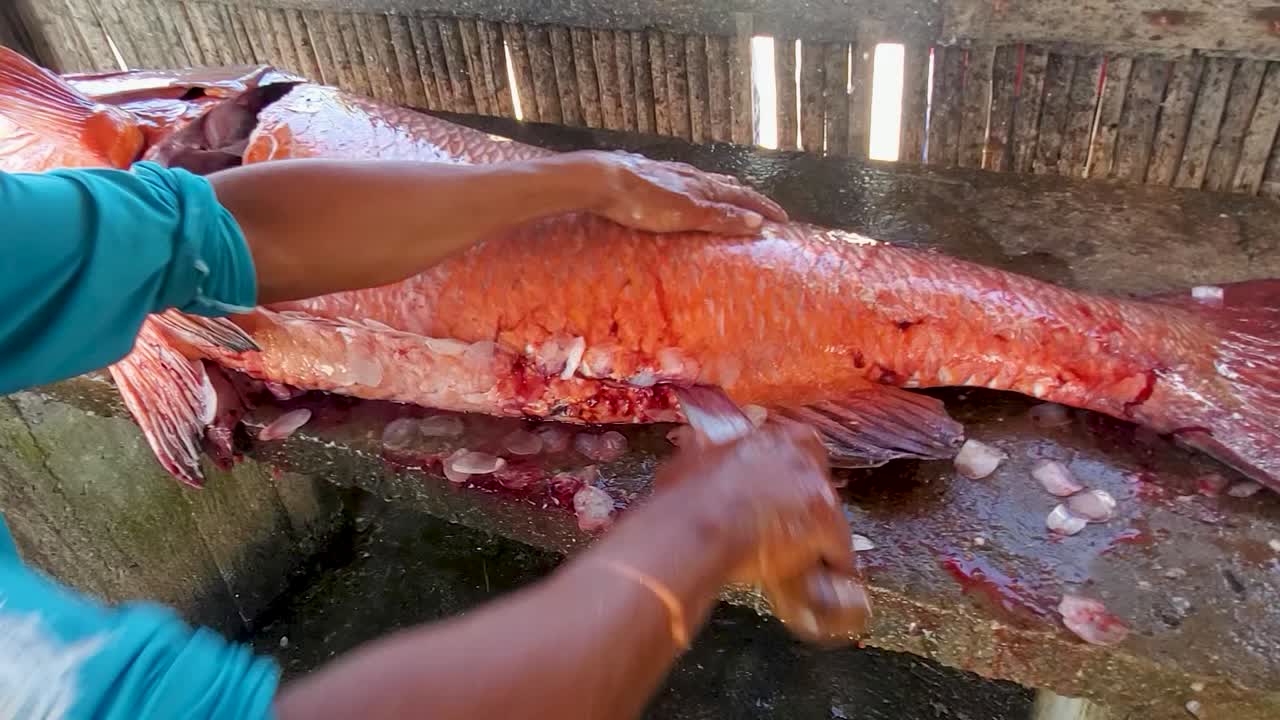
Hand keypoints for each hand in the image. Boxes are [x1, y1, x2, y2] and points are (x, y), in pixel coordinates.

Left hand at [567, 150, 788, 234]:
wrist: (602, 180)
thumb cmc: (643, 200)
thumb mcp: (687, 213)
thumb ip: (720, 217)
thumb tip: (757, 222)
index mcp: (704, 186)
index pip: (743, 195)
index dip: (764, 207)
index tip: (783, 219)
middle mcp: (692, 176)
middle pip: (728, 185)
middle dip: (748, 198)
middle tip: (763, 210)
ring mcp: (671, 175)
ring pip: (706, 182)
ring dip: (725, 193)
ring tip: (732, 200)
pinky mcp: (651, 177)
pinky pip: (685, 184)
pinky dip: (699, 191)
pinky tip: (687, 194)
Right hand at [655, 423, 870, 642]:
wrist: (695, 526)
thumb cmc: (685, 499)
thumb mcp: (689, 461)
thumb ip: (702, 451)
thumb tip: (694, 443)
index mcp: (766, 439)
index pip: (798, 445)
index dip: (792, 471)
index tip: (786, 488)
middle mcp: (796, 455)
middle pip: (818, 477)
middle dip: (808, 499)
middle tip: (792, 523)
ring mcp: (814, 486)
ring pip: (829, 512)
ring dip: (818, 531)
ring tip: (806, 555)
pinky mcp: (826, 521)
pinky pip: (839, 547)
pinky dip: (833, 562)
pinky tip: (825, 576)